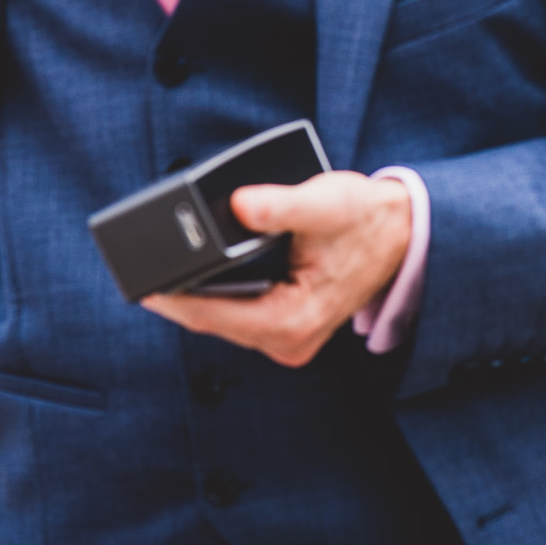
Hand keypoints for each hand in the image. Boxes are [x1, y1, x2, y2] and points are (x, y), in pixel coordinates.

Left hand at [141, 171, 411, 366]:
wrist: (403, 233)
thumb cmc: (364, 218)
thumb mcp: (324, 203)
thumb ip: (280, 206)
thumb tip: (239, 205)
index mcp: (293, 321)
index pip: (215, 318)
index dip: (175, 300)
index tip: (142, 285)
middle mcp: (289, 341)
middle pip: (214, 323)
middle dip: (181, 296)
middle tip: (145, 267)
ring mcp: (289, 339)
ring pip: (224, 322)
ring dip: (198, 297)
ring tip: (167, 268)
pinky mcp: (288, 328)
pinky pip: (240, 317)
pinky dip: (220, 297)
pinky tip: (202, 274)